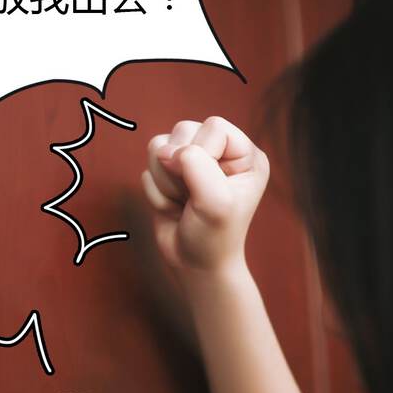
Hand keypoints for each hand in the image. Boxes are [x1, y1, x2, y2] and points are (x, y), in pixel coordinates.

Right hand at [142, 116, 269, 275]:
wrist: (194, 266)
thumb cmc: (214, 237)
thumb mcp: (215, 201)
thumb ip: (195, 165)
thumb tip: (165, 150)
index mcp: (245, 155)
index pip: (213, 126)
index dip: (201, 152)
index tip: (204, 184)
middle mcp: (221, 152)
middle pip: (183, 130)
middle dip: (180, 170)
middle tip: (193, 199)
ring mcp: (193, 161)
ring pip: (159, 145)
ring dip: (166, 181)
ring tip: (183, 203)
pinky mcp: (169, 173)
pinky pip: (147, 166)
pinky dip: (156, 191)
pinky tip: (173, 207)